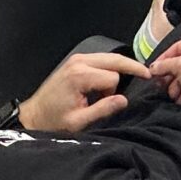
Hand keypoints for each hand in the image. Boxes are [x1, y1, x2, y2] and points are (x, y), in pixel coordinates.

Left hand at [17, 48, 148, 134]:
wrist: (34, 115)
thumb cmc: (52, 120)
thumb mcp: (79, 121)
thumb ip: (103, 110)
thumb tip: (124, 100)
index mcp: (79, 75)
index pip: (113, 77)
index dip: (113, 93)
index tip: (108, 104)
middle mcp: (79, 62)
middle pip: (115, 59)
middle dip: (131, 68)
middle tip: (146, 74)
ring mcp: (77, 59)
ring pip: (109, 58)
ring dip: (117, 71)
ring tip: (114, 90)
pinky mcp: (76, 61)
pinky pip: (100, 60)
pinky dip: (107, 70)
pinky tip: (104, 83)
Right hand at [149, 36, 180, 117]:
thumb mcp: (180, 65)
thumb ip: (165, 65)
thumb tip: (155, 67)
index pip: (177, 47)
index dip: (164, 58)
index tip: (154, 68)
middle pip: (178, 65)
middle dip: (169, 76)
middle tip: (161, 83)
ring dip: (175, 88)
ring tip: (175, 94)